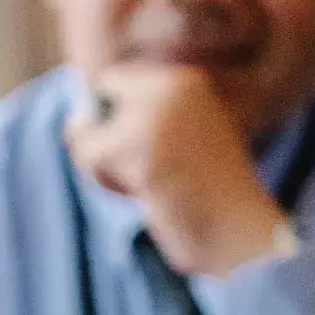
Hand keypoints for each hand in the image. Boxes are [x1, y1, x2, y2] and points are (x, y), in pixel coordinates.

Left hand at [65, 63, 289, 276]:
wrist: (242, 232)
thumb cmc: (210, 199)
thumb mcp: (177, 147)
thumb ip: (136, 125)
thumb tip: (73, 123)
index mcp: (185, 83)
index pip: (112, 83)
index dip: (110, 121)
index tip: (141, 152)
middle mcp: (170, 88)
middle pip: (94, 103)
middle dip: (101, 143)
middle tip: (142, 175)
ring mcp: (154, 116)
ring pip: (85, 134)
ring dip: (104, 169)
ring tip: (148, 188)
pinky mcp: (138, 148)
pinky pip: (89, 158)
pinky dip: (107, 184)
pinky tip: (144, 197)